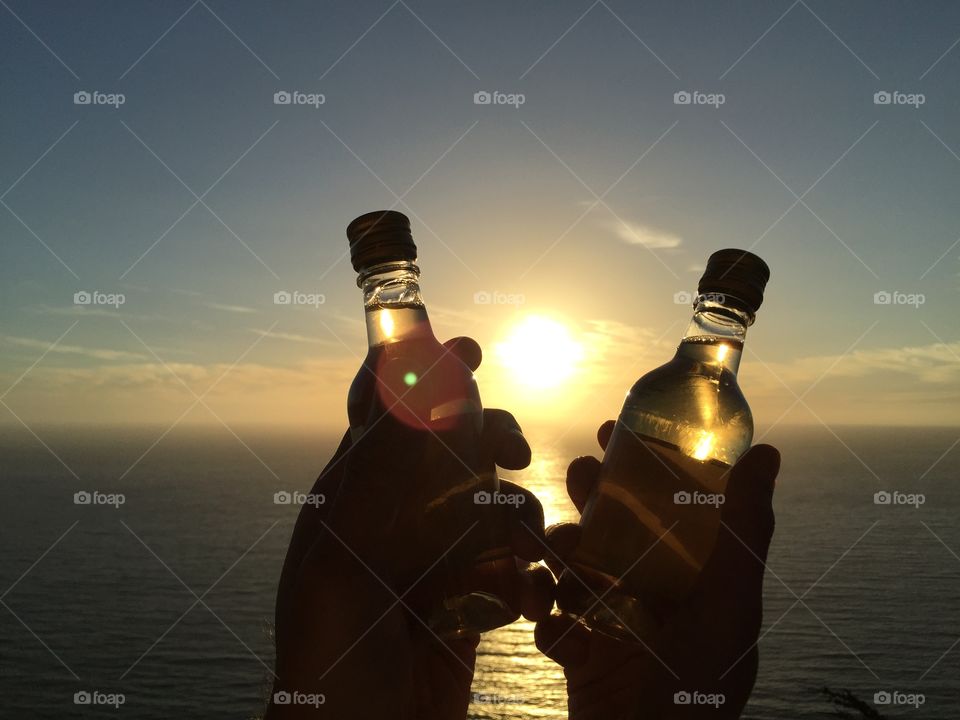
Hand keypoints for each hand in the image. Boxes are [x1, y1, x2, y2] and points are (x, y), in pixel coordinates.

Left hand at [266, 337, 553, 719]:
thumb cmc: (332, 643)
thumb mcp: (346, 542)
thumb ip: (382, 459)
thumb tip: (412, 369)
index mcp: (351, 493)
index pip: (384, 409)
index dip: (421, 368)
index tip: (466, 345)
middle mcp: (393, 517)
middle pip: (452, 446)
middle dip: (488, 436)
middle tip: (514, 446)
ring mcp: (432, 559)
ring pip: (489, 502)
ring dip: (514, 513)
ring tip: (523, 539)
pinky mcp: (466, 602)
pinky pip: (508, 564)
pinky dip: (524, 572)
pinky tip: (524, 596)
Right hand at [536, 420, 778, 718]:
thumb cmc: (699, 689)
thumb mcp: (729, 606)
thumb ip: (745, 531)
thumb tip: (767, 453)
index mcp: (695, 576)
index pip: (669, 504)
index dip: (643, 463)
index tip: (617, 431)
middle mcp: (654, 591)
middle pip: (614, 524)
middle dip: (591, 494)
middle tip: (580, 470)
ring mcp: (613, 620)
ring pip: (573, 562)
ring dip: (557, 550)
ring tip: (550, 548)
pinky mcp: (578, 650)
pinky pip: (549, 614)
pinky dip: (542, 613)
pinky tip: (549, 621)